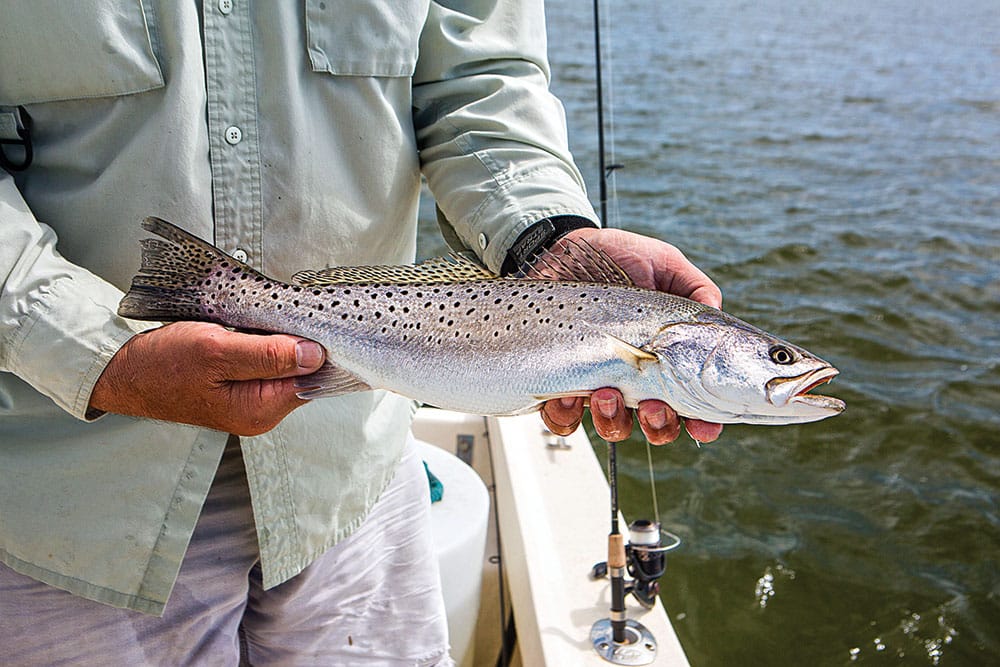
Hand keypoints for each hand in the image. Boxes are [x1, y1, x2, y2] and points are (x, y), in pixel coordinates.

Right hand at [89, 322, 324, 435]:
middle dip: (300, 341)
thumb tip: (315, 354)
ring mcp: (252, 400)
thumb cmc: (162, 363)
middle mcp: (261, 411)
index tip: (314, 319)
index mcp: (259, 410)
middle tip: (287, 311)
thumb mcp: (216, 351)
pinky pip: (268, 362)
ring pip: (286, 364)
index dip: (318, 347)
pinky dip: (266, 342)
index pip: (313, 378)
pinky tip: (255, 328)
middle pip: (303, 371)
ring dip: (282, 339)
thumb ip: (268, 354)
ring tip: (264, 318)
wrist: (123, 371)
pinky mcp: (242, 386)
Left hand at [539, 227, 723, 444]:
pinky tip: (569, 394)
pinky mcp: (559, 381)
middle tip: (651, 404)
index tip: (704, 426)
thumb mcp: (664, 264)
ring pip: (613, 426)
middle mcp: (636, 378)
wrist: (563, 249)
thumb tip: (714, 311)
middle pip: (656, 425)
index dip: (702, 423)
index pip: (693, 403)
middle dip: (658, 425)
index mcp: (668, 359)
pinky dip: (566, 415)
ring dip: (614, 420)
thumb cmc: (618, 257)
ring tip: (606, 394)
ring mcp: (598, 383)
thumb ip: (696, 289)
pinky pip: (562, 418)